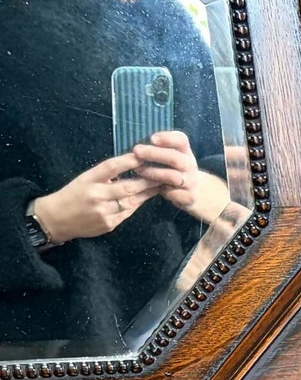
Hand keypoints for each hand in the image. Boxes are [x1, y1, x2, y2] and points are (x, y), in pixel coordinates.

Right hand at [30, 155, 156, 244]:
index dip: (128, 161)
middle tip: (163, 173)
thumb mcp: (84, 179)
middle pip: (127, 187)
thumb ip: (105, 175)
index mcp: (88, 179)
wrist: (57, 219)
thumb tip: (130, 166)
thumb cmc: (73, 194)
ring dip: (147, 193)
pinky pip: (127, 213)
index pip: (111, 167)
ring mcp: (104, 212)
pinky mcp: (109, 224)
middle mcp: (97, 196)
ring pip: (131, 201)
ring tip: (161, 185)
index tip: (143, 154)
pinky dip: (137, 204)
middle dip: (147, 181)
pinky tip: (146, 197)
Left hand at [130, 129, 229, 224]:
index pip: (181, 140)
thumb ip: (158, 149)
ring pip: (172, 176)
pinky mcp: (190, 197)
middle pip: (175, 158)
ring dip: (153, 172)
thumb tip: (136, 146)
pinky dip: (161, 191)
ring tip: (137, 170)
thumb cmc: (174, 170)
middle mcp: (190, 165)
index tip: (152, 138)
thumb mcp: (170, 156)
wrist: (194, 192)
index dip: (167, 138)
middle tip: (136, 151)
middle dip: (154, 154)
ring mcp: (192, 181)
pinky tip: (149, 188)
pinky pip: (173, 193)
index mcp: (185, 151)